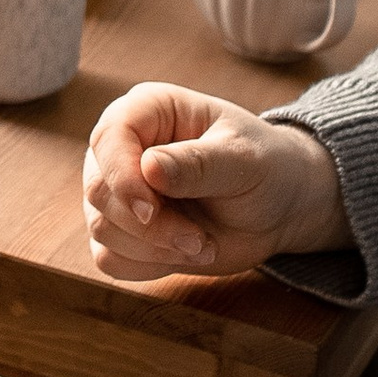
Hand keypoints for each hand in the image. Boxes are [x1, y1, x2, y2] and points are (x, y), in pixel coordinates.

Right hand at [81, 84, 351, 279]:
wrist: (279, 208)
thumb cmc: (265, 168)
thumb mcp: (243, 160)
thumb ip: (198, 163)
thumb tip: (148, 168)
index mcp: (148, 110)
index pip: (108, 139)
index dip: (121, 177)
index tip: (152, 211)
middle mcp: (124, 148)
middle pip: (98, 190)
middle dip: (148, 226)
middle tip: (198, 239)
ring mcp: (120, 191)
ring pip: (101, 228)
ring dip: (154, 249)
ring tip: (202, 244)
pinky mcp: (125, 231)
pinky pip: (109, 258)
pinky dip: (148, 266)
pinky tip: (185, 254)